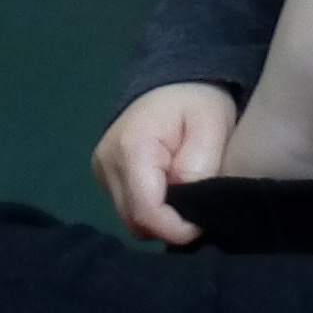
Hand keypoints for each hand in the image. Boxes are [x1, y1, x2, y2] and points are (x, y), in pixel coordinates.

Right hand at [92, 82, 240, 244]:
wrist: (173, 82)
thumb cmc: (197, 101)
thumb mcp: (211, 126)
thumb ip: (199, 166)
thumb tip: (188, 206)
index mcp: (131, 149)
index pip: (147, 212)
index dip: (177, 229)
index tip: (204, 224)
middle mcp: (107, 163)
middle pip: (136, 222)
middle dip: (170, 226)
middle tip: (199, 211)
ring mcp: (101, 170)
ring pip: (130, 219)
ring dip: (160, 219)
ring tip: (186, 198)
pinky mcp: (105, 176)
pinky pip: (128, 208)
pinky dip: (151, 210)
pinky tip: (171, 193)